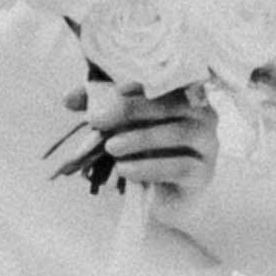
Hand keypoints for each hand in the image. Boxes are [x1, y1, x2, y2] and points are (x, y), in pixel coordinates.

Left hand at [57, 79, 218, 201]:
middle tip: (97, 119)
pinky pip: (179, 166)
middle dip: (131, 109)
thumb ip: (100, 107)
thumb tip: (67, 98)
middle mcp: (204, 114)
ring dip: (140, 138)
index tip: (107, 93)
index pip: (162, 81)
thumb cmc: (148, 149)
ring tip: (111, 147)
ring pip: (177, 134)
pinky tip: (125, 170)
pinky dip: (148, 167)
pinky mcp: (203, 173)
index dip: (133, 85)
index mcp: (185, 93)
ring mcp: (208, 144)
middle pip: (170, 103)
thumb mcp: (124, 125)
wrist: (171, 194)